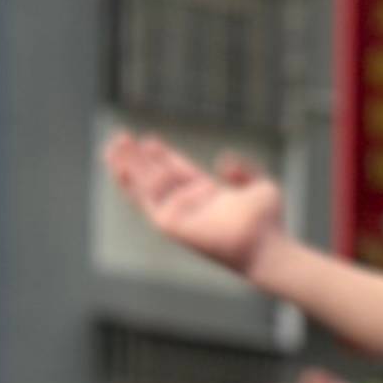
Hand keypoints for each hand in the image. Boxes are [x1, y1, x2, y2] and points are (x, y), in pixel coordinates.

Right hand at [109, 134, 288, 277]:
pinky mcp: (170, 225)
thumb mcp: (261, 186)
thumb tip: (223, 159)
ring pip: (145, 186)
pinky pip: (146, 199)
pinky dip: (133, 182)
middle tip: (122, 136)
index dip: (163, 156)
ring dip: (128, 165)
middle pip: (157, 176)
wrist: (265, 245)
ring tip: (115, 144)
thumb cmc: (268, 222)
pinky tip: (122, 164)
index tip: (150, 140)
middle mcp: (190, 204)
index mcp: (208, 193)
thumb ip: (244, 170)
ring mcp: (178, 214)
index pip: (178, 170)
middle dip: (138, 157)